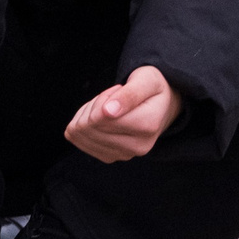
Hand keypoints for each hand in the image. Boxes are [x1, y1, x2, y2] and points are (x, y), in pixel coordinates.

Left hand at [64, 64, 181, 162]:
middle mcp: (138, 147)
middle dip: (95, 105)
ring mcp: (122, 155)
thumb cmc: (152, 90)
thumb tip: (107, 112)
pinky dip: (84, 124)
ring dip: (88, 114)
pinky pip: (78, 139)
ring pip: (81, 133)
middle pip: (89, 126)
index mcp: (148, 125)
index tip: (118, 89)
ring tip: (109, 107)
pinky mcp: (109, 157)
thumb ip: (129, 94)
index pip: (102, 116)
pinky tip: (102, 118)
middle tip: (113, 98)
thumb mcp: (146, 81)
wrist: (160, 107)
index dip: (103, 99)